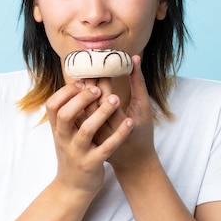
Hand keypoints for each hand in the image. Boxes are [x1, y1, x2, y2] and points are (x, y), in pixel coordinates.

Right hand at [45, 80, 133, 194]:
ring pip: (87, 130)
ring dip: (102, 112)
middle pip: (66, 115)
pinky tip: (129, 123)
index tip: (81, 82)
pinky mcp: (92, 164)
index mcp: (57, 130)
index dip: (65, 92)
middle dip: (81, 99)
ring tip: (116, 99)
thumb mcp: (63, 135)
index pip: (53, 105)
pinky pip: (106, 148)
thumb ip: (67, 114)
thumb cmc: (71, 154)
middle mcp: (64, 140)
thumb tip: (77, 85)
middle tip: (98, 88)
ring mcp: (78, 152)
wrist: (72, 188)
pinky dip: (119, 134)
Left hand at [85, 56, 157, 172]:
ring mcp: (94, 136)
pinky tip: (79, 92)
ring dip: (80, 93)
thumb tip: (134, 58)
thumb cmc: (142, 132)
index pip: (106, 96)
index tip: (102, 64)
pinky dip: (76, 104)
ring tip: (84, 77)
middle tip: (90, 66)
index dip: (102, 79)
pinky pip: (77, 119)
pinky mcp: (87, 138)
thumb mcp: (143, 107)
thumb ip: (138, 82)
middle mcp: (104, 131)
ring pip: (80, 111)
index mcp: (121, 123)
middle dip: (89, 83)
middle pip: (90, 103)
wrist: (133, 162)